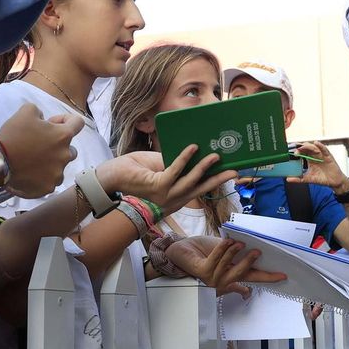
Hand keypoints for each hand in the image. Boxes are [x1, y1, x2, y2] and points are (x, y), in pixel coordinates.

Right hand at [0, 104, 83, 197]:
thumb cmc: (13, 134)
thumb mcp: (26, 111)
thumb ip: (39, 112)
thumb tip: (43, 121)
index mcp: (63, 136)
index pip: (78, 123)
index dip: (65, 119)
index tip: (51, 123)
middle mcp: (65, 156)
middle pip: (70, 149)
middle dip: (58, 145)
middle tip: (39, 144)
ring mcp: (57, 174)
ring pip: (60, 167)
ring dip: (51, 162)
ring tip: (33, 161)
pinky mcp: (48, 188)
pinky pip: (49, 181)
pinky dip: (41, 177)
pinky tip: (28, 173)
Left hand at [96, 147, 236, 210]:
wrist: (113, 174)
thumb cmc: (135, 169)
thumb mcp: (161, 166)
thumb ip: (177, 164)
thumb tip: (195, 152)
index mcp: (174, 198)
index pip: (198, 191)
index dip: (214, 183)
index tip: (230, 175)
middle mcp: (171, 201)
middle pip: (200, 190)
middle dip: (218, 180)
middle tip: (235, 172)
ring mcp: (164, 196)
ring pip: (190, 182)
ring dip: (204, 168)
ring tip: (216, 155)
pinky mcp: (157, 187)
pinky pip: (175, 171)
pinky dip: (185, 158)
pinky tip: (193, 147)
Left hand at [165, 236, 285, 298]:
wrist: (179, 250)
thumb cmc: (200, 252)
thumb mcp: (222, 254)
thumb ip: (236, 258)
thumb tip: (254, 256)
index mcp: (230, 277)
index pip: (252, 278)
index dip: (267, 277)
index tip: (282, 275)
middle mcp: (221, 281)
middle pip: (242, 274)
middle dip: (250, 263)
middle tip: (258, 252)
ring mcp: (210, 278)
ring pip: (228, 267)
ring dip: (235, 253)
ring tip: (242, 243)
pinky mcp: (201, 271)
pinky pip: (214, 260)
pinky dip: (222, 250)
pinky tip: (228, 241)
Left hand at [287, 141, 348, 191]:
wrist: (334, 182)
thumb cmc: (322, 178)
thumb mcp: (309, 179)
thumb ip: (299, 179)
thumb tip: (288, 179)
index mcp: (310, 159)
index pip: (302, 152)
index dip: (297, 151)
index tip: (292, 153)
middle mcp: (315, 155)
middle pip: (307, 148)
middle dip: (301, 147)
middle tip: (296, 150)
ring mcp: (321, 155)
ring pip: (314, 147)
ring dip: (309, 146)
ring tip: (304, 146)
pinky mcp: (328, 156)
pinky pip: (324, 149)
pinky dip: (320, 146)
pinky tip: (316, 143)